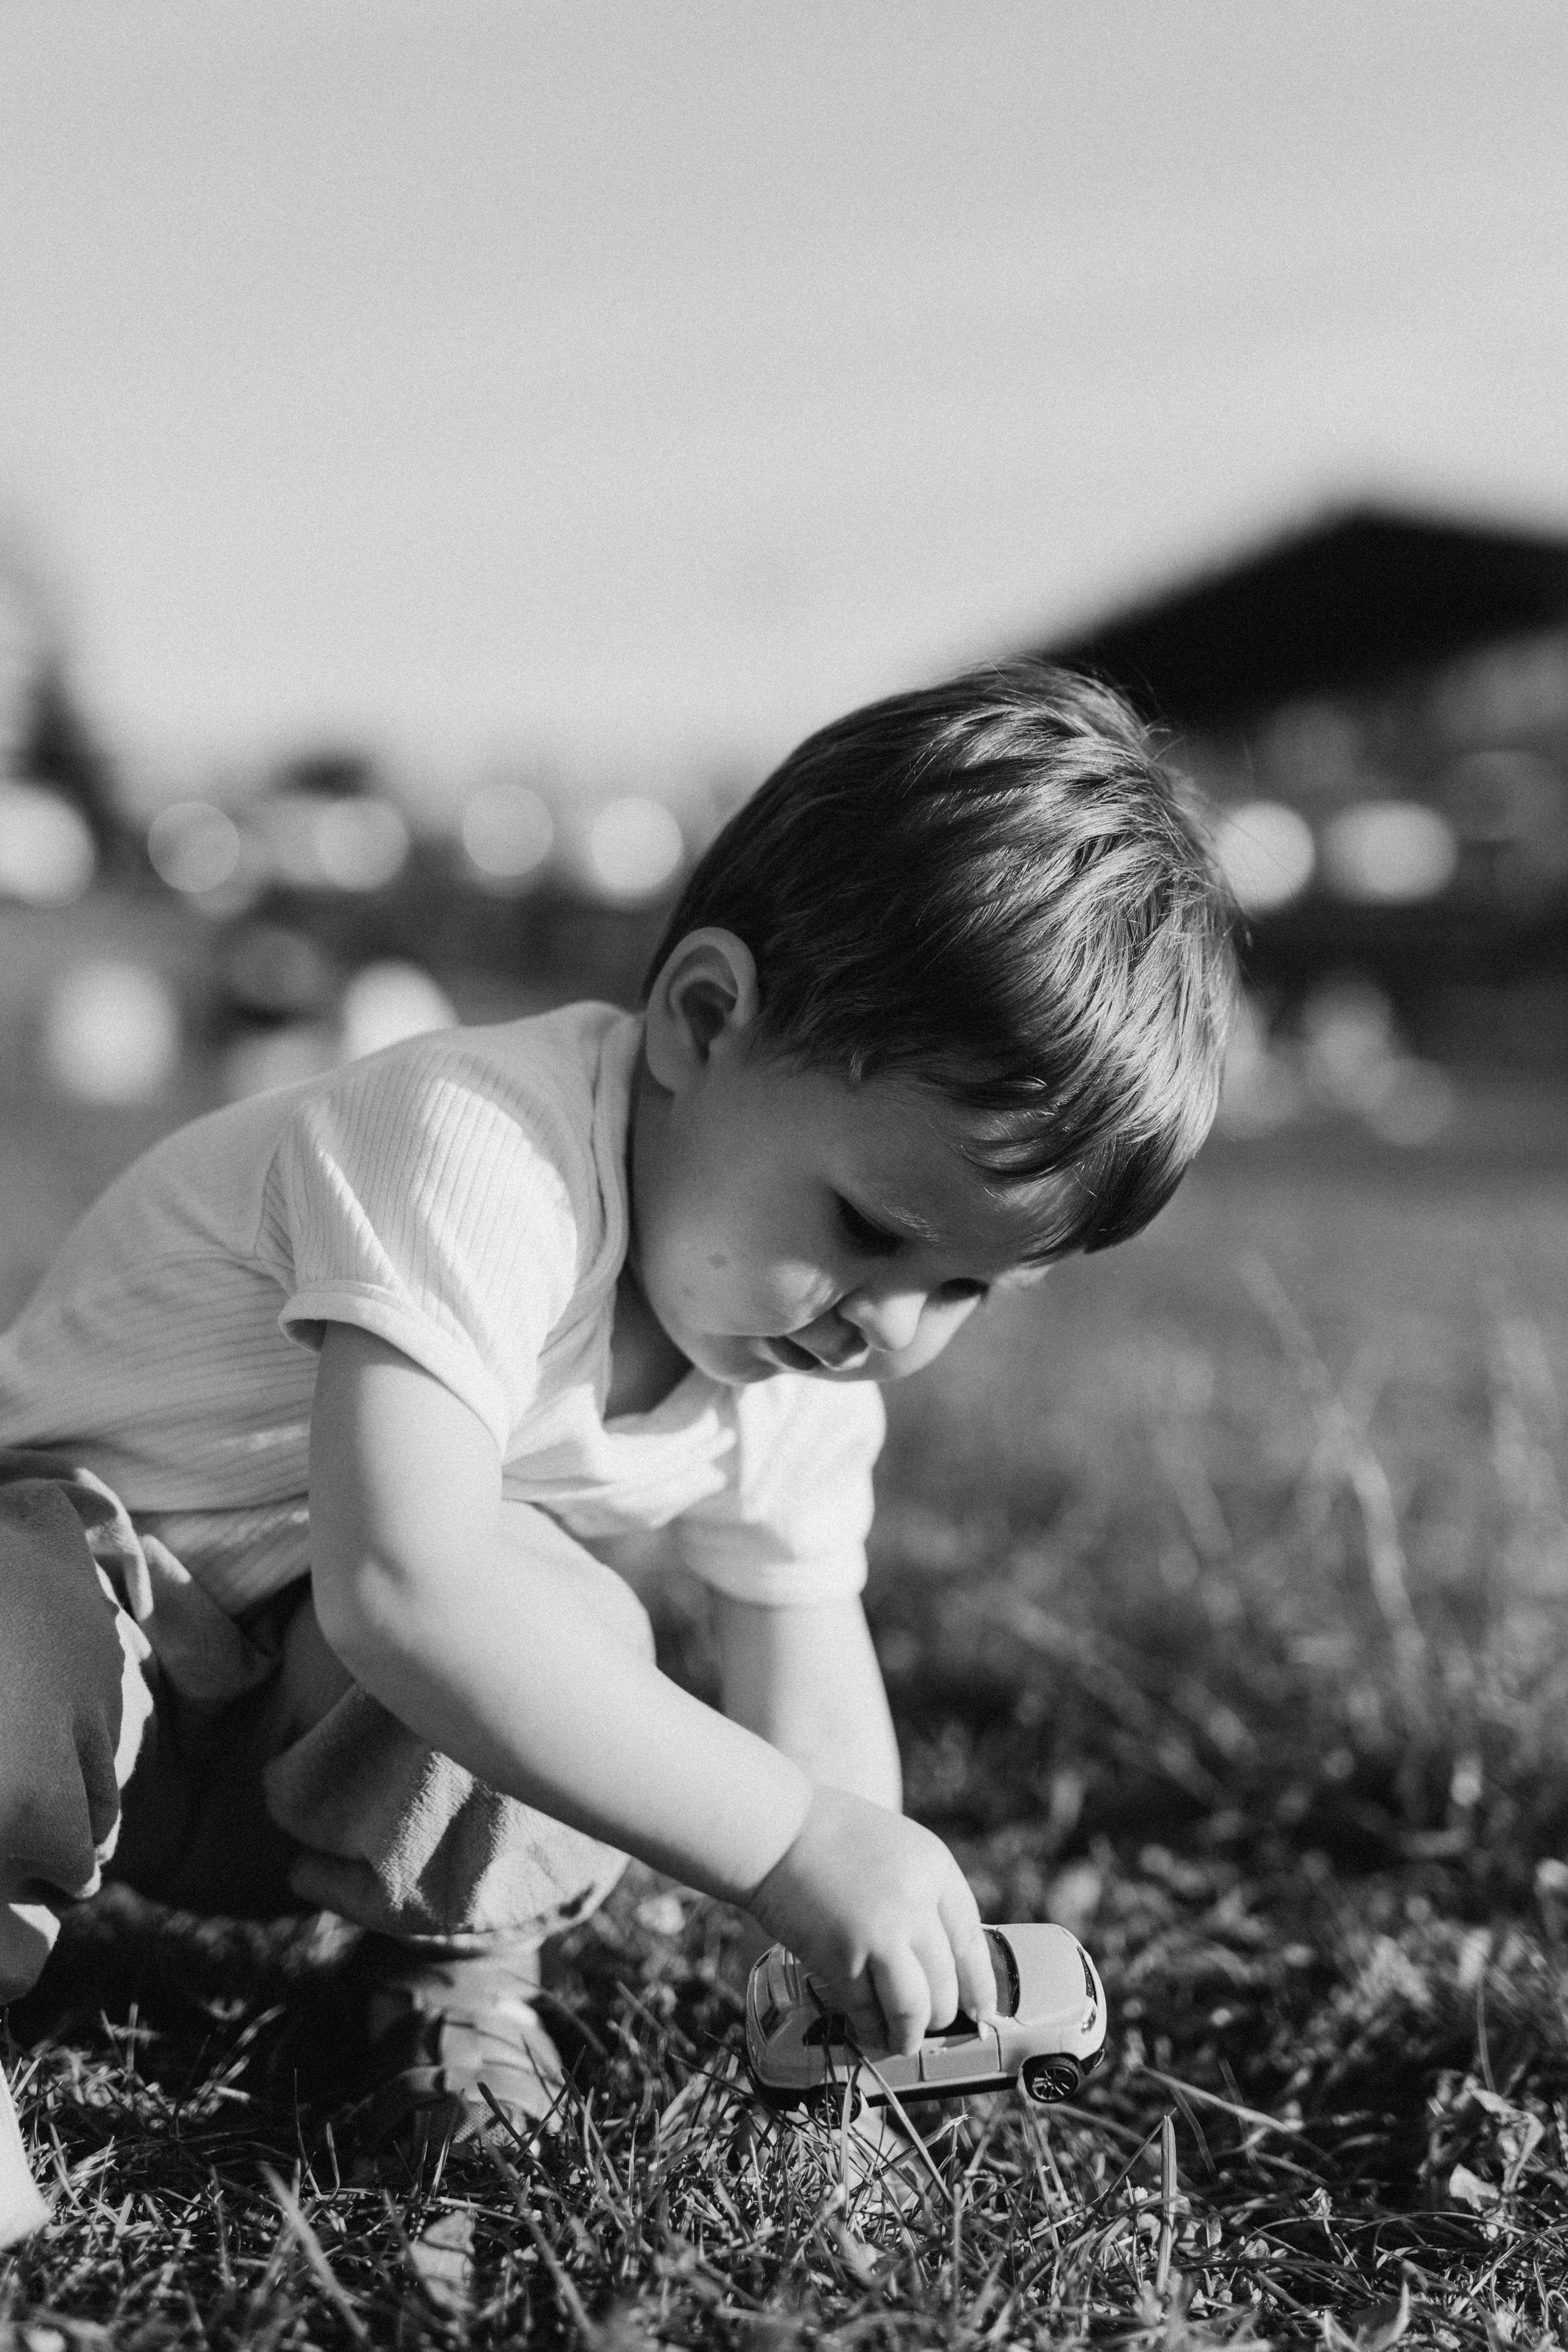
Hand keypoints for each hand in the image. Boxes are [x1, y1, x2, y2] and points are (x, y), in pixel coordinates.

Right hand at [744, 1785, 995, 2055]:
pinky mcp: (841, 1958)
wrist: (775, 1830)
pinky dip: (870, 2029)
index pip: (971, 1941)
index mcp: (934, 1869)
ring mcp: (880, 1933)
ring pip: (914, 2009)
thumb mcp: (896, 1848)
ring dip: (909, 2034)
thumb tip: (938, 1958)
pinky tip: (867, 2031)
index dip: (979, 1985)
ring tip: (901, 2041)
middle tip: (930, 2025)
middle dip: (941, 2016)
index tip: (981, 2010)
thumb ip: (922, 1894)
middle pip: (946, 1984)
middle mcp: (916, 1903)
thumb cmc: (829, 1834)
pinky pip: (867, 2010)